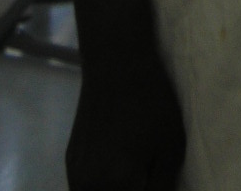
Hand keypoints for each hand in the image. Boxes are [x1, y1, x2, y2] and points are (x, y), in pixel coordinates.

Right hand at [67, 0, 184, 190]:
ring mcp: (75, 175)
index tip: (158, 181)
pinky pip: (85, 187)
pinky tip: (120, 170)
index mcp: (117, 187)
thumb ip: (162, 186)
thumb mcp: (170, 147)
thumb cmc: (151, 102)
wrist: (116, 62)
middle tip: (149, 176)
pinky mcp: (70, 161)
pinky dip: (101, 186)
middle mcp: (88, 187)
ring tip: (136, 173)